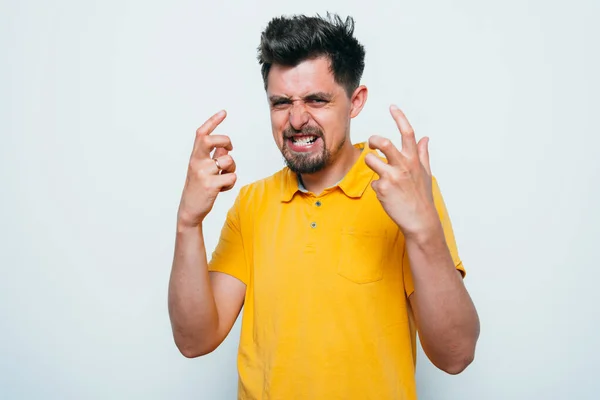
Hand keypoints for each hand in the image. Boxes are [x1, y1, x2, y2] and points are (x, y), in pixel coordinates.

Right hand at [177, 110, 236, 228]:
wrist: (190, 210)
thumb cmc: (199, 188)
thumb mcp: (203, 170)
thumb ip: (213, 157)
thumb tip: (225, 147)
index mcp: (195, 156)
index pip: (201, 134)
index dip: (213, 121)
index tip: (224, 112)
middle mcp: (197, 162)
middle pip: (212, 140)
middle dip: (226, 141)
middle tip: (229, 149)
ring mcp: (203, 173)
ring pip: (228, 160)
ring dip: (232, 168)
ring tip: (223, 178)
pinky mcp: (210, 185)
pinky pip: (231, 176)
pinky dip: (231, 183)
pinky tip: (222, 188)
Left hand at [365, 105, 438, 239]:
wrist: (420, 220)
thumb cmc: (421, 196)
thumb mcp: (425, 173)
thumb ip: (423, 154)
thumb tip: (426, 138)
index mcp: (414, 160)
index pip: (407, 133)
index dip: (399, 118)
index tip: (392, 107)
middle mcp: (403, 166)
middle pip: (383, 142)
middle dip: (373, 139)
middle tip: (372, 143)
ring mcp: (392, 177)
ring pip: (370, 160)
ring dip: (370, 163)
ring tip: (378, 172)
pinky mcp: (382, 189)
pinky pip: (372, 181)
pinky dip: (377, 186)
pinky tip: (386, 195)